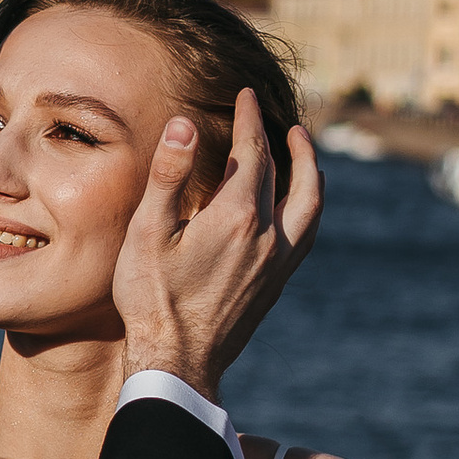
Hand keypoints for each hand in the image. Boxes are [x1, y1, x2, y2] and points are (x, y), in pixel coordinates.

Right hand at [112, 92, 322, 400]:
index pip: (253, 152)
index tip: (245, 95)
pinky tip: (294, 206)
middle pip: (287, 174)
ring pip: (310, 205)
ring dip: (309, 172)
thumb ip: (168, 175)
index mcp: (238, 216)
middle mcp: (269, 236)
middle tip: (275, 117)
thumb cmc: (152, 299)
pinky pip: (306, 233)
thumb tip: (184, 123)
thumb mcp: (148, 232)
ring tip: (302, 151)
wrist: (177, 363)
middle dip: (281, 139)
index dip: (249, 118)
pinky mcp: (277, 284)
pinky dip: (307, 206)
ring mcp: (278, 262)